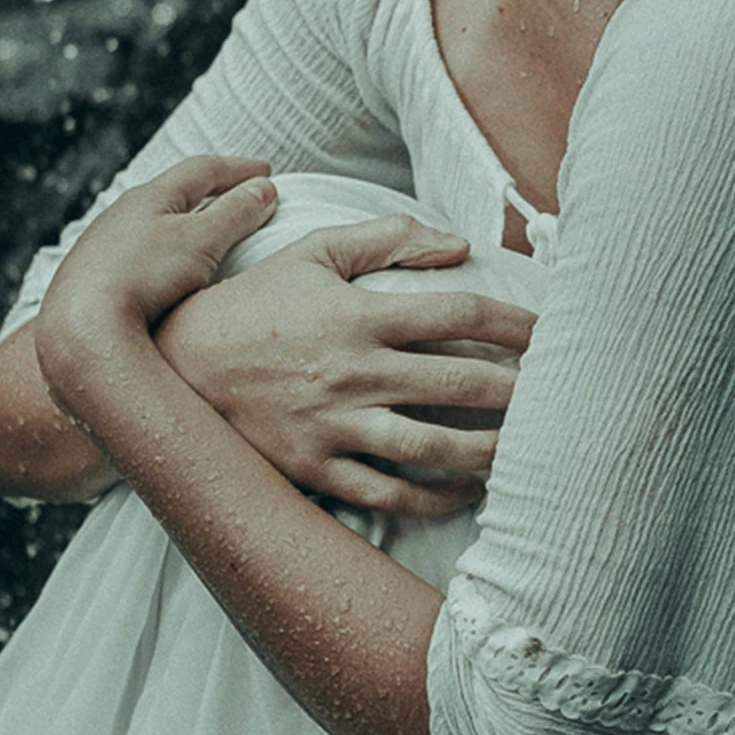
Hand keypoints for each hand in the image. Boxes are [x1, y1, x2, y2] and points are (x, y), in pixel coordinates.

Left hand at [35, 155, 278, 421]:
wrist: (81, 328)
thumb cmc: (143, 277)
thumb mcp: (201, 241)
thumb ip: (235, 213)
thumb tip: (264, 189)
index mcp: (149, 197)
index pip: (201, 170)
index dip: (238, 170)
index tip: (267, 173)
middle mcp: (120, 215)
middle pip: (172, 193)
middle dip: (208, 191)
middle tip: (237, 193)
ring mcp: (102, 247)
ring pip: (149, 224)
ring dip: (181, 221)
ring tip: (203, 231)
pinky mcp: (92, 279)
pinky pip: (135, 255)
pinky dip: (161, 252)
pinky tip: (164, 271)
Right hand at [156, 214, 536, 517]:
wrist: (171, 366)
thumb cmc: (250, 303)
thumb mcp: (311, 253)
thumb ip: (385, 238)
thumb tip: (458, 244)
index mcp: (359, 314)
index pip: (461, 315)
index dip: (517, 322)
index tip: (551, 332)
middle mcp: (355, 373)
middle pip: (464, 384)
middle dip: (522, 391)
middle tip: (563, 395)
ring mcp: (337, 426)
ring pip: (437, 447)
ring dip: (493, 450)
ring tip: (528, 449)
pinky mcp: (317, 469)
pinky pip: (392, 494)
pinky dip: (438, 496)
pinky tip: (470, 488)